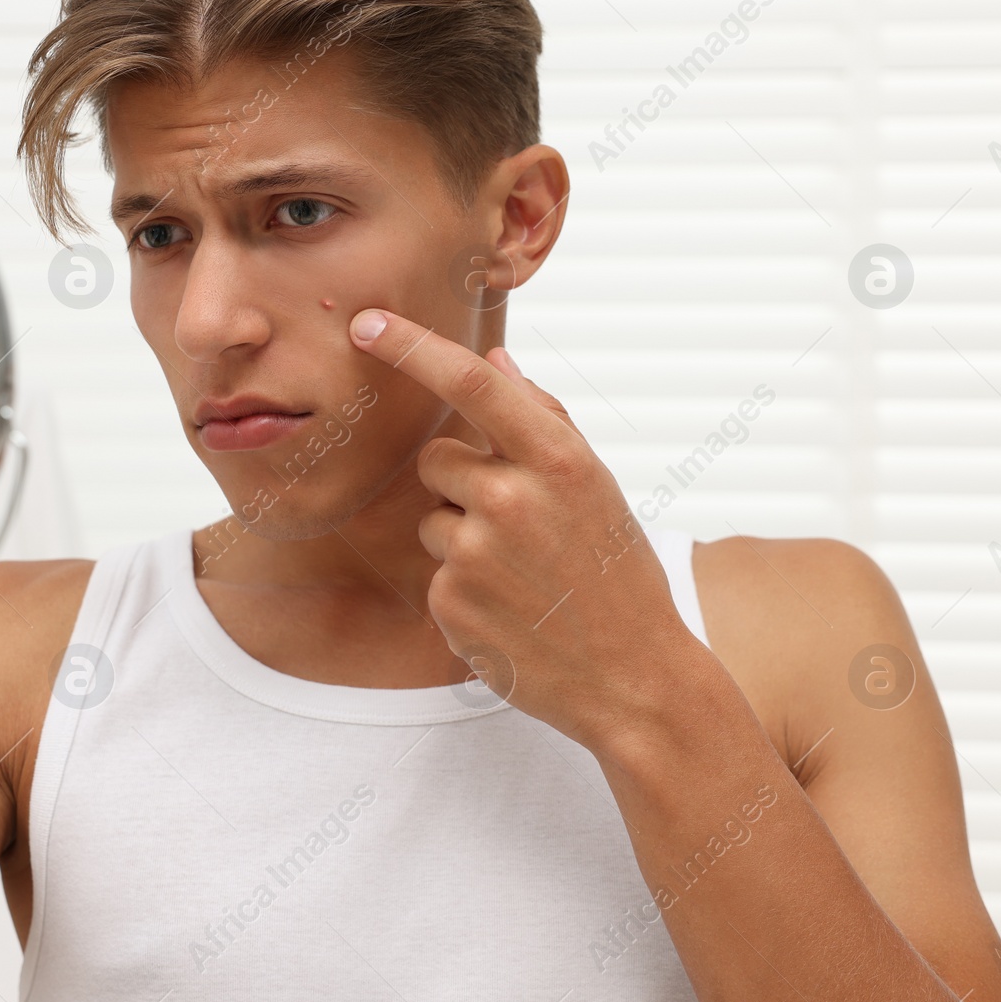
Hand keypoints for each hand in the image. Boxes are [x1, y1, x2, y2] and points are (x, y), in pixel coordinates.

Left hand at [349, 308, 709, 752]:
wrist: (633, 679)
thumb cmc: (617, 573)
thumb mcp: (597, 486)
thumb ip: (543, 417)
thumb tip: (496, 355)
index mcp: (556, 460)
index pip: (470, 382)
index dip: (412, 346)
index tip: (368, 322)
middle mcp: (511, 499)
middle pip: (437, 458)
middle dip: (463, 481)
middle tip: (521, 527)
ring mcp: (476, 554)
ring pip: (431, 518)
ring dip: (463, 538)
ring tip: (522, 575)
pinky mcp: (450, 602)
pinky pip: (434, 570)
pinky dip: (464, 587)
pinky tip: (510, 610)